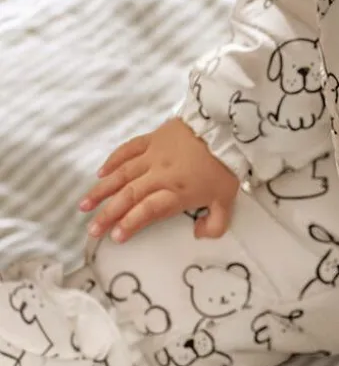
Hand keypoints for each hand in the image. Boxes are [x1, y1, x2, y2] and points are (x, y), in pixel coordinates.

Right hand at [79, 118, 239, 241]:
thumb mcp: (227, 200)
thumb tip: (198, 234)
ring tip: (84, 206)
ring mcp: (153, 155)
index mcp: (178, 192)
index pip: (148, 211)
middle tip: (92, 230)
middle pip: (129, 196)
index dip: (130, 224)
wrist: (226, 127)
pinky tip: (100, 173)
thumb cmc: (226, 166)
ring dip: (101, 191)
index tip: (115, 237)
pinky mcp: (152, 138)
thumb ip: (215, 223)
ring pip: (121, 175)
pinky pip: (127, 149)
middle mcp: (160, 175)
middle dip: (108, 215)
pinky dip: (112, 161)